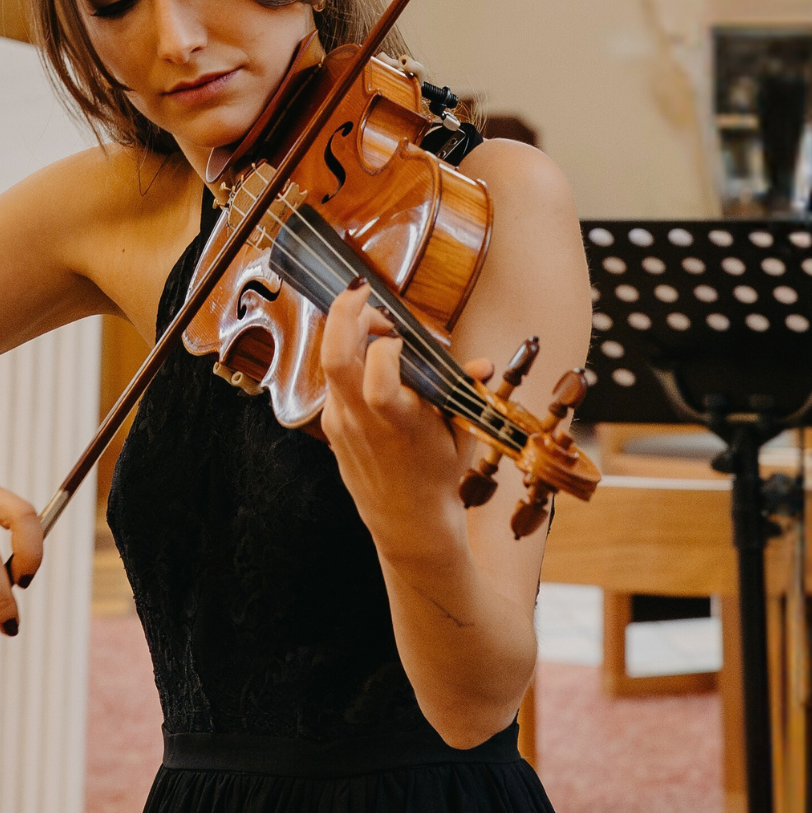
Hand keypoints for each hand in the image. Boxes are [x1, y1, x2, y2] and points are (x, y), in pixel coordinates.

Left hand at [318, 285, 494, 558]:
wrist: (407, 522)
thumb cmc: (438, 476)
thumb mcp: (461, 434)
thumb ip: (466, 395)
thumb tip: (483, 366)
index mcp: (400, 423)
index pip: (377, 377)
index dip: (385, 346)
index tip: (401, 337)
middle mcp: (363, 420)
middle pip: (335, 357)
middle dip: (345, 314)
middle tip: (362, 290)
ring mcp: (340, 422)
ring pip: (328, 363)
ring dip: (344, 330)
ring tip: (369, 317)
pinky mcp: (330, 424)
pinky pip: (333, 380)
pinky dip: (348, 357)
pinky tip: (368, 352)